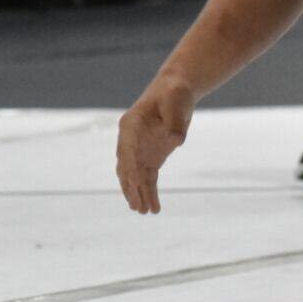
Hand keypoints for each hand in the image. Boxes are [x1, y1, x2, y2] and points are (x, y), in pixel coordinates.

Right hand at [115, 77, 192, 213]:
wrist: (176, 89)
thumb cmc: (174, 93)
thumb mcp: (176, 102)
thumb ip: (175, 122)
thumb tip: (175, 141)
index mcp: (131, 124)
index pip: (127, 150)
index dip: (130, 168)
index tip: (135, 184)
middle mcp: (130, 139)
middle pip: (127, 167)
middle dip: (131, 188)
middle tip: (137, 207)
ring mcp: (139, 149)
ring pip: (135, 176)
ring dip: (137, 193)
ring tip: (143, 212)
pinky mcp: (151, 156)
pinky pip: (148, 177)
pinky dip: (149, 191)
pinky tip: (153, 206)